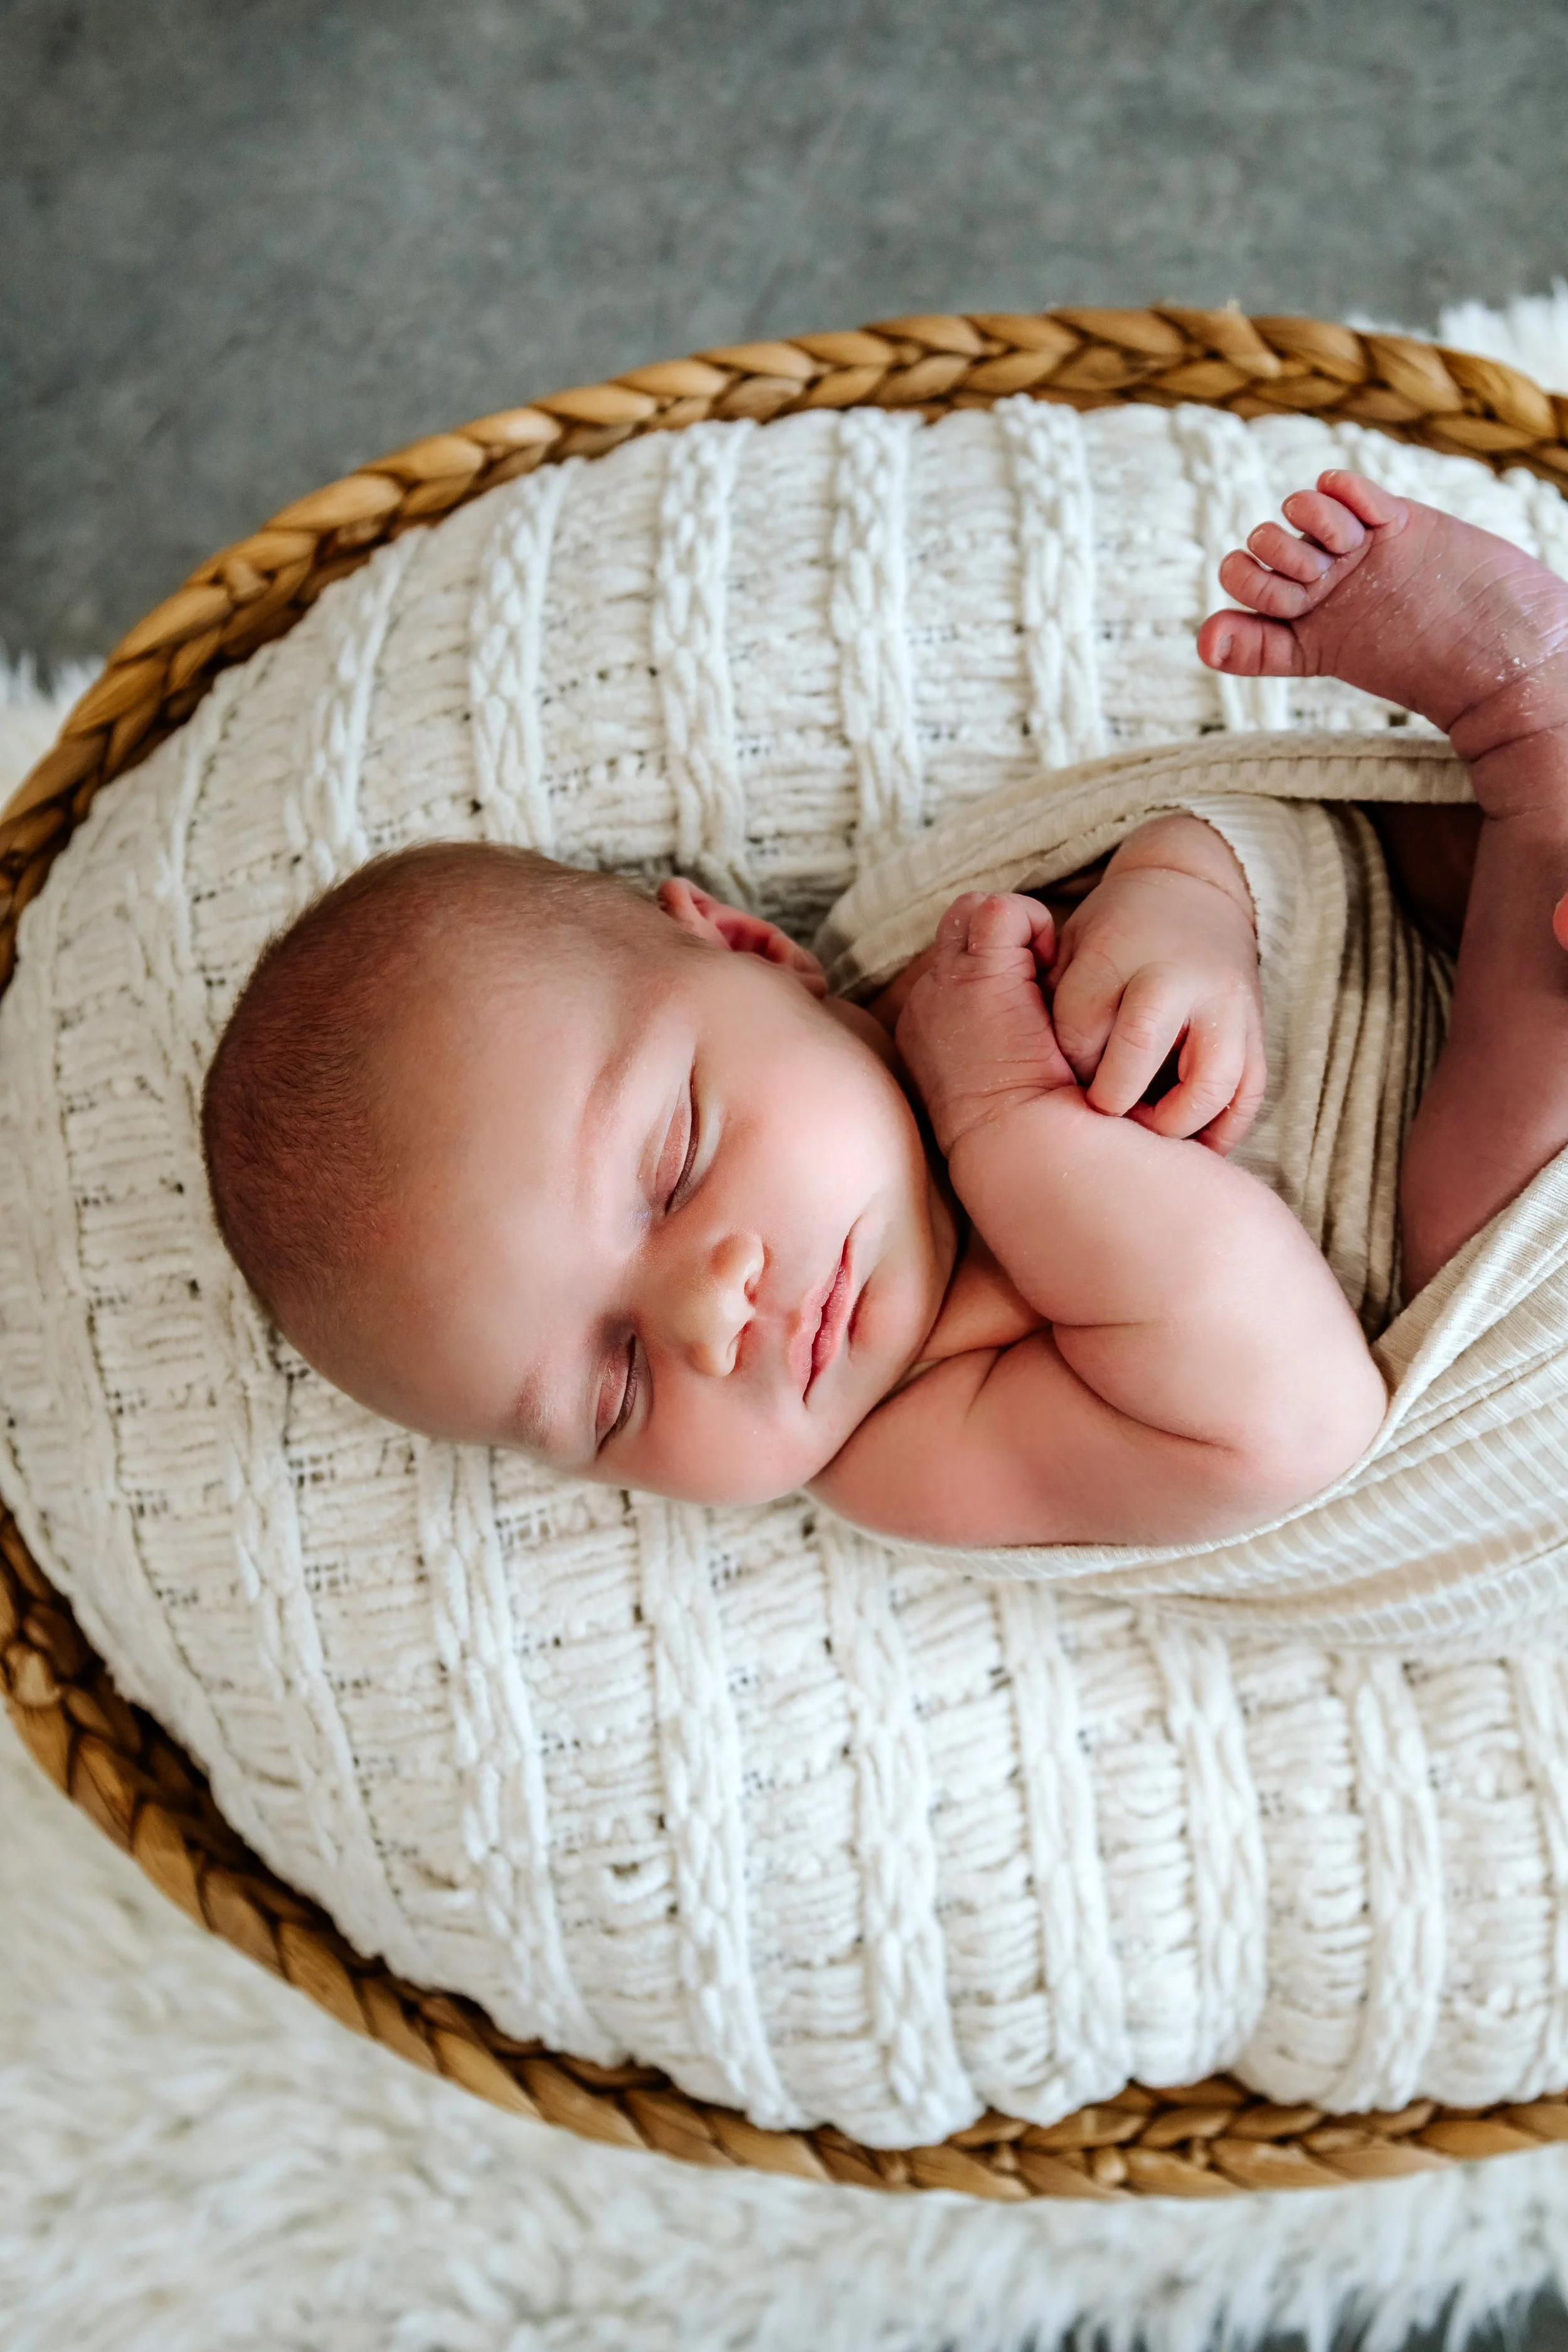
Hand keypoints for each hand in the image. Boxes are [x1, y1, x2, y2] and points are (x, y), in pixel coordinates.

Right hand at [895, 891, 1077, 1155]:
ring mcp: (942, 986)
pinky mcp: (974, 973)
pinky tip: (1050, 969)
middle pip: (958, 942)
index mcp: (926, 1036)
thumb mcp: (1005, 1086)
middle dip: (1003, 954)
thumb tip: (1037, 1018)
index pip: (954, 976)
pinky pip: (1000, 910)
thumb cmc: (1033, 1135)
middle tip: (1042, 996)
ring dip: (1016, 936)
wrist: (1025, 1149)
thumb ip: (1004, 1043)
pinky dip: (1033, 925)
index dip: (999, 980)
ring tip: (1045, 981)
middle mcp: (924, 1006)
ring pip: (972, 916)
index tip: (1032, 1020)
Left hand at [1049, 825, 1265, 1153]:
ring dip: (1171, 1124)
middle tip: (1100, 1112)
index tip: (1059, 1077)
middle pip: (1139, 1045)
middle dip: (1111, 1097)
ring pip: (1209, 1083)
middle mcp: (1175, 976)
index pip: (1078, 1028)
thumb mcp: (1068, 950)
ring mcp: (1224, 1004)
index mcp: (1115, 953)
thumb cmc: (1113, 938)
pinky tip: (1188, 1149)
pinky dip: (1221, 1133)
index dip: (1064, 1068)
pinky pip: (1248, 1096)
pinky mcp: (1256, 1031)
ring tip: (1143, 1131)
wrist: (1191, 894)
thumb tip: (1028, 1078)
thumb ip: (1048, 1004)